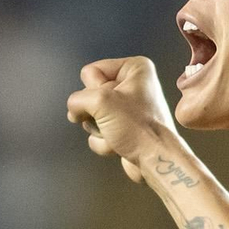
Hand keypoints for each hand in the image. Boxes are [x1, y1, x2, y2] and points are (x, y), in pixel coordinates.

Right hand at [65, 57, 177, 182]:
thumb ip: (77, 99)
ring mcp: (127, 108)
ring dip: (98, 129)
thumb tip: (74, 110)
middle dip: (95, 114)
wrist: (155, 160)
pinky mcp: (123, 127)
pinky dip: (103, 141)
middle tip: (112, 120)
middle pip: (90, 95)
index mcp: (134, 68)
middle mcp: (132, 84)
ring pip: (92, 115)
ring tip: (116, 134)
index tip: (111, 103)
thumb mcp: (100, 102)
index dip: (94, 91)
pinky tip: (117, 145)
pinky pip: (99, 131)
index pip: (90, 72)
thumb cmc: (138, 128)